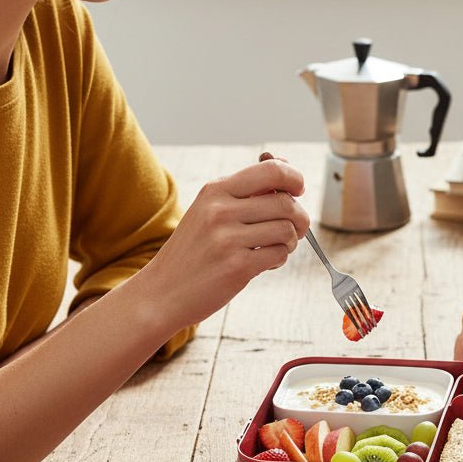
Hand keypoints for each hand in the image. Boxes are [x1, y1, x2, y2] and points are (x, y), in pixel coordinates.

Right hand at [136, 156, 308, 329]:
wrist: (163, 291)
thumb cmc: (193, 251)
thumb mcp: (209, 211)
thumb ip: (245, 193)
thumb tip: (288, 171)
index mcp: (215, 190)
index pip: (272, 170)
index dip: (295, 178)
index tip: (298, 190)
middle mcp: (220, 210)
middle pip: (286, 202)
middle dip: (299, 218)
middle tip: (294, 229)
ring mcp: (228, 238)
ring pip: (287, 229)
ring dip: (290, 241)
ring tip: (275, 248)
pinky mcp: (237, 266)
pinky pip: (279, 254)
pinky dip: (279, 259)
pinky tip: (263, 263)